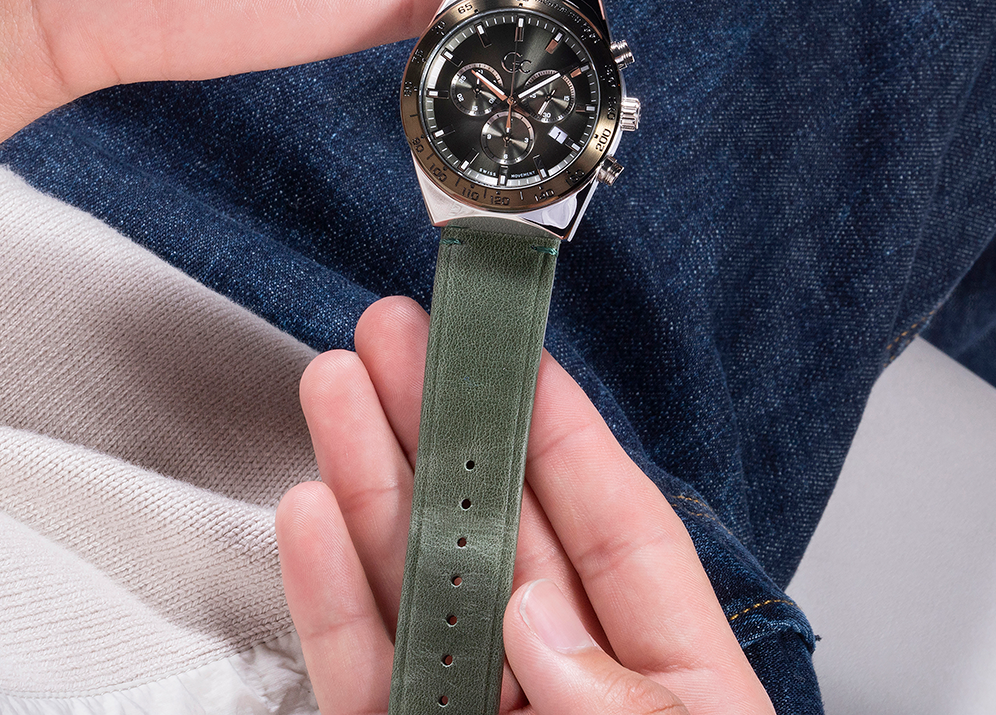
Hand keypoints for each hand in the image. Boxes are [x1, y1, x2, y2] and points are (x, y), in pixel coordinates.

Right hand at [276, 297, 775, 712]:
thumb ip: (626, 701)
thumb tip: (536, 618)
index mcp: (670, 678)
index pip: (613, 520)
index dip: (561, 425)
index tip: (517, 345)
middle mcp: (564, 682)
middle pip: (497, 524)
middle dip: (443, 419)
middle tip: (400, 331)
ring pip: (416, 579)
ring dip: (370, 478)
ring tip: (338, 381)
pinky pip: (359, 670)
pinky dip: (327, 597)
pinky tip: (311, 513)